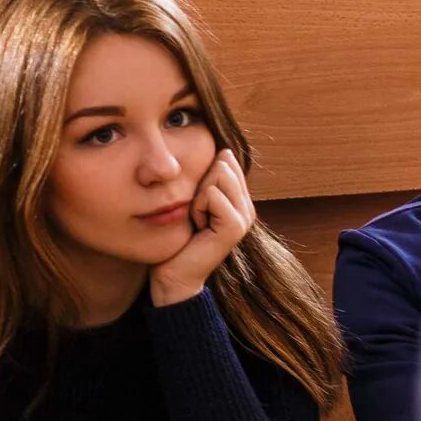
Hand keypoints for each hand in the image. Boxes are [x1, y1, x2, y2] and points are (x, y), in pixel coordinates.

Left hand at [148, 149, 253, 305]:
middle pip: (222, 164)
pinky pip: (213, 195)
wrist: (173, 271)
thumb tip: (222, 148)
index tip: (196, 202)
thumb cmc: (177, 234)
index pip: (226, 159)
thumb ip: (207, 177)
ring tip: (196, 219)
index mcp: (238, 198)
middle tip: (195, 212)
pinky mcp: (235, 226)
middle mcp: (246, 206)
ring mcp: (244, 217)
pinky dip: (198, 206)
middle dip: (199, 184)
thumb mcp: (193, 199)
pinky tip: (197, 226)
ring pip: (219, 175)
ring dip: (197, 196)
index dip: (202, 175)